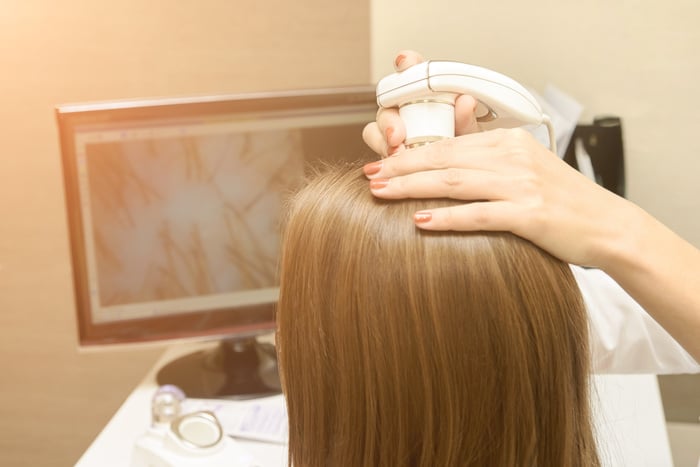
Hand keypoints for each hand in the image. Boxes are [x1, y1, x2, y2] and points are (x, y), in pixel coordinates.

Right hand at [362, 50, 481, 158]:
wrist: (463, 180)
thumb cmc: (466, 154)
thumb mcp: (471, 137)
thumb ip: (467, 120)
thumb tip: (465, 101)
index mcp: (427, 96)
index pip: (412, 72)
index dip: (407, 64)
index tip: (406, 62)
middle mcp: (406, 111)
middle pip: (387, 102)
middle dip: (390, 117)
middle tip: (398, 132)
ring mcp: (394, 132)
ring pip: (375, 129)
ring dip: (382, 139)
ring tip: (396, 151)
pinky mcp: (386, 153)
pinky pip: (377, 151)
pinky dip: (384, 158)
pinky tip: (394, 163)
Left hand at [362, 127, 635, 269]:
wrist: (608, 226)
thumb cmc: (561, 201)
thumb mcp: (525, 167)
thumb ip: (487, 157)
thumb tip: (447, 154)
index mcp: (509, 142)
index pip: (448, 145)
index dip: (409, 154)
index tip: (379, 163)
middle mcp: (513, 157)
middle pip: (444, 159)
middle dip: (401, 168)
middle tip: (369, 177)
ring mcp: (522, 185)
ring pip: (455, 182)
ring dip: (413, 187)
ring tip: (381, 193)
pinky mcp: (530, 214)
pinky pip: (480, 214)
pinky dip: (448, 218)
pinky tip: (420, 222)